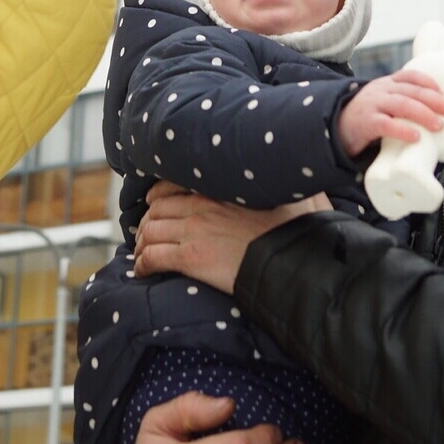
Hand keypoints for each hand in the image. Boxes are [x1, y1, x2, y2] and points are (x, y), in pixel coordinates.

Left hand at [134, 183, 331, 292]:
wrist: (296, 263)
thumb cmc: (301, 231)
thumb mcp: (299, 196)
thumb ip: (288, 185)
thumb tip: (296, 173)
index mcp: (222, 189)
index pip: (175, 184)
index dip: (160, 194)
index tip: (156, 201)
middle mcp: (202, 206)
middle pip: (158, 208)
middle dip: (148, 220)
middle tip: (146, 231)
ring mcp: (194, 232)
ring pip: (151, 231)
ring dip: (142, 242)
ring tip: (142, 251)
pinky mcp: (192, 259)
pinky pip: (154, 257)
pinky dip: (142, 264)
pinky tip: (142, 270)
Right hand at [336, 70, 443, 158]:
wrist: (333, 127)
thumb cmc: (364, 118)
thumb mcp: (381, 104)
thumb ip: (402, 106)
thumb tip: (435, 119)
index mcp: (386, 85)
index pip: (410, 76)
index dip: (429, 82)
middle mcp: (380, 91)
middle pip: (411, 91)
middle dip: (434, 100)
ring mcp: (372, 105)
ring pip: (402, 105)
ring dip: (424, 114)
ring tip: (438, 125)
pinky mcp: (365, 123)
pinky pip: (386, 125)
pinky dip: (402, 130)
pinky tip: (415, 137)